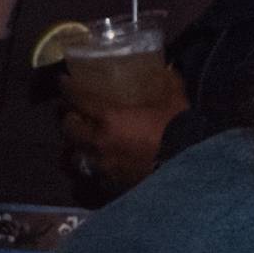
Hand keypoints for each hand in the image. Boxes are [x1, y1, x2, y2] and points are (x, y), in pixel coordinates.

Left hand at [60, 60, 186, 194]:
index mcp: (109, 118)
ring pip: (75, 156)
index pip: (78, 99)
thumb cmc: (178, 129)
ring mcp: (102, 166)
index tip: (63, 81)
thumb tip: (166, 67)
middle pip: (69, 130)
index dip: (67, 88)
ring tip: (82, 144)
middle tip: (73, 114)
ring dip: (76, 148)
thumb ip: (166, 81)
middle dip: (68, 119)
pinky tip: (99, 167)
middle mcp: (98, 142)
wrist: (190, 166)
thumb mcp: (173, 98)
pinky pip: (93, 177)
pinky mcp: (111, 185)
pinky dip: (92, 170)